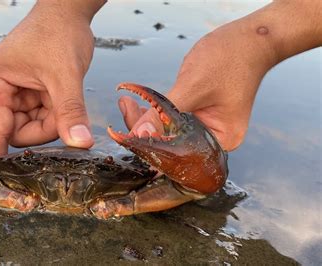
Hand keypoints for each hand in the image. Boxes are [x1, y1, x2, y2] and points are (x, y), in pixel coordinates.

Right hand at [0, 1, 104, 156]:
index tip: (14, 185)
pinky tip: (62, 96)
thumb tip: (80, 143)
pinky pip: (42, 120)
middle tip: (65, 112)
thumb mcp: (65, 74)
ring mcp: (13, 96)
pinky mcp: (28, 96)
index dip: (3, 161)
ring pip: (32, 130)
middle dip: (46, 129)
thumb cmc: (57, 32)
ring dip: (54, 122)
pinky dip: (56, 115)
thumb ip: (71, 111)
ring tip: (64, 95)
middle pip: (18, 135)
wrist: (66, 12)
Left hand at [118, 0, 321, 150]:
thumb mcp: (193, 87)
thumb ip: (164, 113)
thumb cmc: (229, 60)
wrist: (248, 39)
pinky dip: (154, 111)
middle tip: (125, 108)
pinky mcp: (197, 115)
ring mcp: (205, 127)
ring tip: (126, 102)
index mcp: (221, 141)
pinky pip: (171, 119)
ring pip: (167, 131)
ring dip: (145, 118)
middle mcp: (213, 140)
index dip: (149, 145)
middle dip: (143, 128)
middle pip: (170, 144)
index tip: (123, 134)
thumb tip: (137, 135)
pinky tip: (136, 102)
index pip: (178, 154)